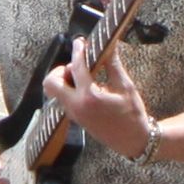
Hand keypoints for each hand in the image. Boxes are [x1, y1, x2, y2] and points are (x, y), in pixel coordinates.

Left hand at [51, 38, 155, 157]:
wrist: (133, 141)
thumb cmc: (133, 114)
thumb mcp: (126, 87)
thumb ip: (113, 65)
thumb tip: (109, 45)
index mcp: (89, 97)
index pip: (77, 68)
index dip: (78, 51)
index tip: (80, 42)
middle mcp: (76, 106)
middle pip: (50, 83)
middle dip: (60, 70)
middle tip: (77, 67)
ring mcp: (73, 114)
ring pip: (55, 92)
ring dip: (64, 80)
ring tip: (85, 78)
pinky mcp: (75, 119)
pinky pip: (63, 99)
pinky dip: (69, 90)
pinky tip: (87, 88)